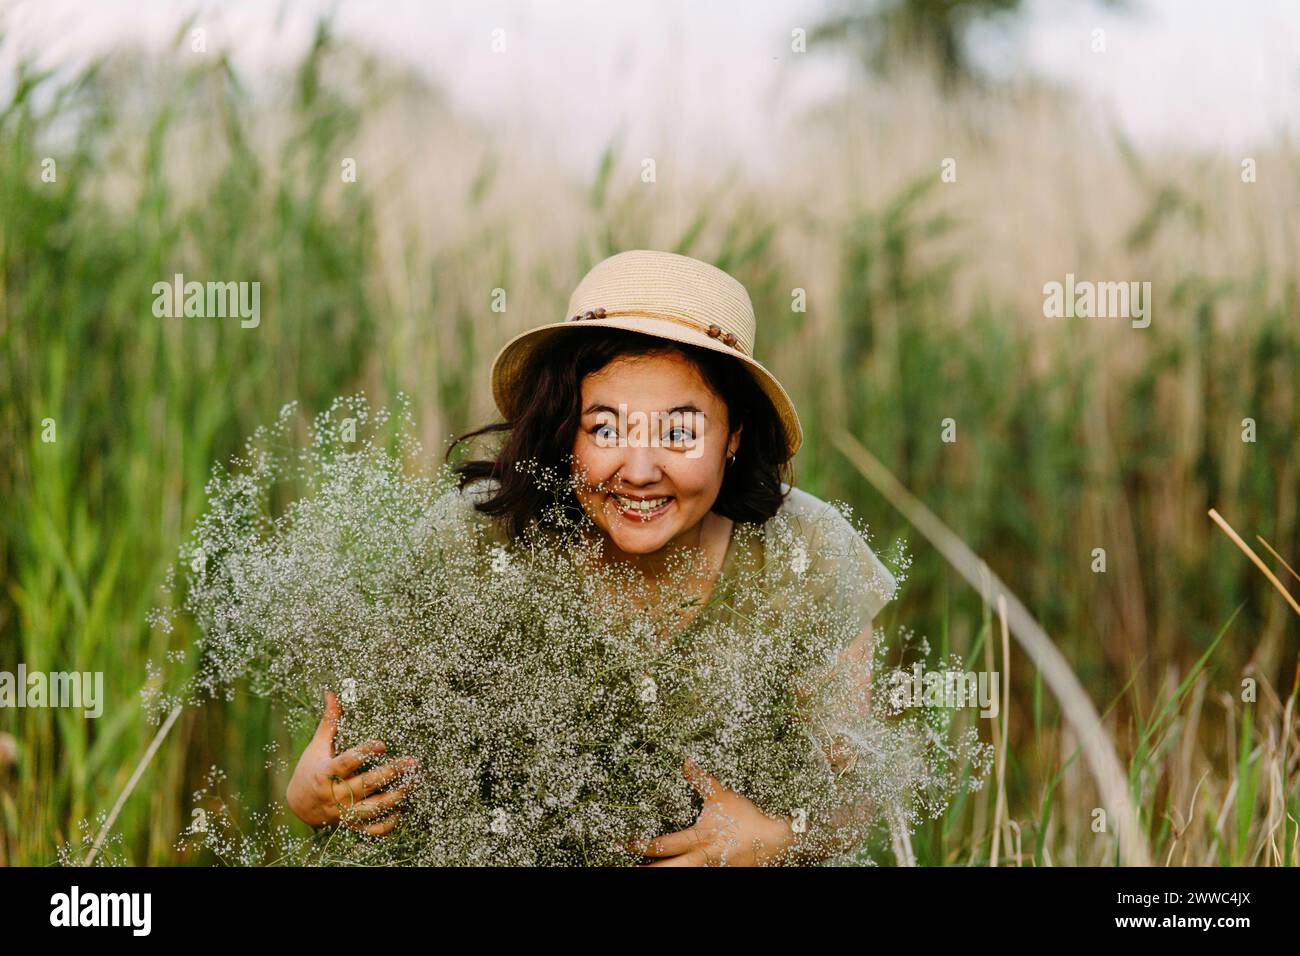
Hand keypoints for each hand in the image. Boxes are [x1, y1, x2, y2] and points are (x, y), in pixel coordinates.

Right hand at [285, 689, 416, 833]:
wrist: (299, 805)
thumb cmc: (311, 768)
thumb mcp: (318, 746)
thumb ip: (330, 722)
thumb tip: (332, 692)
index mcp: (325, 773)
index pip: (345, 764)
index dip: (363, 754)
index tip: (382, 744)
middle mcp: (335, 795)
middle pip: (365, 785)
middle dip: (389, 773)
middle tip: (411, 761)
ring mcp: (344, 812)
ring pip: (372, 809)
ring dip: (395, 797)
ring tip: (413, 782)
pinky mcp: (351, 824)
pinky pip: (372, 829)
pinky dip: (387, 823)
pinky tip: (401, 809)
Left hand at [628, 757, 795, 865]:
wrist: (774, 840)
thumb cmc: (747, 818)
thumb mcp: (722, 796)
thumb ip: (702, 781)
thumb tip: (686, 761)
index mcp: (700, 839)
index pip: (665, 845)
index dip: (642, 845)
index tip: (624, 844)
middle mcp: (701, 858)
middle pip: (668, 871)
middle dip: (646, 872)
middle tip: (623, 871)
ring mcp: (708, 868)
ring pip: (679, 875)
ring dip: (660, 874)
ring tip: (637, 874)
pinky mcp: (715, 870)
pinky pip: (692, 873)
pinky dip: (678, 871)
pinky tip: (667, 868)